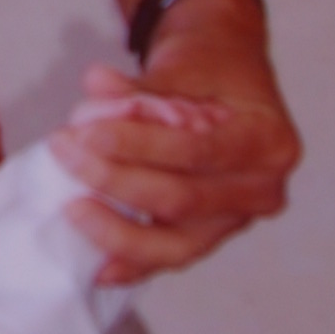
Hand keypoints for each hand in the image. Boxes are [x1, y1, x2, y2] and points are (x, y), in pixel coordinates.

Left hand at [48, 0, 301, 285]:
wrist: (228, 79)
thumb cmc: (211, 69)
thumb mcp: (186, 64)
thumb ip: (143, 85)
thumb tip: (97, 86)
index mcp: (269, 141)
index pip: (197, 150)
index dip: (138, 145)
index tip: (87, 133)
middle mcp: (262, 189)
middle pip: (183, 200)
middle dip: (116, 181)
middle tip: (65, 154)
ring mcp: (237, 220)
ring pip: (176, 244)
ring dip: (117, 230)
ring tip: (72, 209)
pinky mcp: (210, 237)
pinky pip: (169, 258)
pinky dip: (132, 264)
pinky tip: (97, 269)